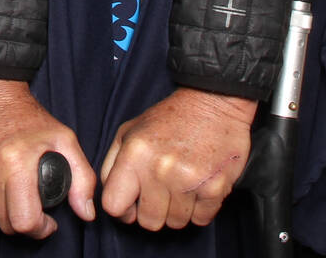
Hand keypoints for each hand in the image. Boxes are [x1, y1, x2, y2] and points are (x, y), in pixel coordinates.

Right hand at [0, 74, 97, 236]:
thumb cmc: (23, 114)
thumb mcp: (63, 138)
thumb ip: (82, 177)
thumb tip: (85, 210)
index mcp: (15, 162)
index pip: (24, 222)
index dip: (40, 228)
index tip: (46, 221)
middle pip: (6, 225)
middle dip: (23, 221)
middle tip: (31, 204)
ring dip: (3, 212)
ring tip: (13, 190)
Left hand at [97, 87, 255, 229]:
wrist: (215, 102)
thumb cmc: (171, 118)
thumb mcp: (130, 130)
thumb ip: (112, 165)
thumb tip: (111, 201)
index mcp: (135, 154)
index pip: (114, 206)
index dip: (123, 210)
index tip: (132, 205)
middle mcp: (160, 169)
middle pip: (148, 221)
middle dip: (153, 211)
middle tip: (162, 191)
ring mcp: (188, 180)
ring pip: (175, 223)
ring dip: (178, 209)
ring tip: (182, 184)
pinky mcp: (215, 188)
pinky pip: (201, 219)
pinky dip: (201, 209)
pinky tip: (199, 186)